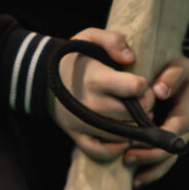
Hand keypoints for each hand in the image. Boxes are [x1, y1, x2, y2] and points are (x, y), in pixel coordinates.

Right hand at [50, 28, 148, 162]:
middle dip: (145, 106)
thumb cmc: (75, 57)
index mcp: (96, 79)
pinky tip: (122, 135)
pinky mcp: (77, 137)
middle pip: (133, 114)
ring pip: (122, 134)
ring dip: (135, 127)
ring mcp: (83, 123)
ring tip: (134, 114)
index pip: (134, 88)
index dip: (144, 86)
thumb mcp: (90, 37)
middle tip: (142, 100)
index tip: (141, 83)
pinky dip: (116, 149)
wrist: (43, 78)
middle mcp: (90, 104)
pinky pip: (102, 152)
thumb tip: (130, 58)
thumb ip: (112, 40)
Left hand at [125, 56, 188, 186]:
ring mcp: (181, 139)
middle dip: (148, 158)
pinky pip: (165, 161)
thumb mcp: (180, 67)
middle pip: (169, 152)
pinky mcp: (173, 143)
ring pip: (168, 162)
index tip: (133, 142)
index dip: (153, 140)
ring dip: (151, 171)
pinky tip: (138, 180)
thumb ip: (171, 77)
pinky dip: (152, 171)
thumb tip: (158, 91)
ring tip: (133, 181)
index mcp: (187, 114)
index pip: (171, 132)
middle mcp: (186, 131)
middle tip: (126, 159)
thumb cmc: (185, 73)